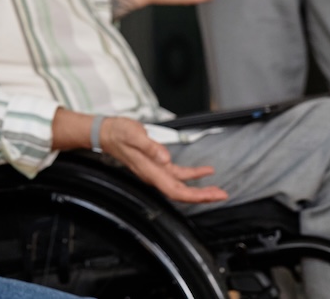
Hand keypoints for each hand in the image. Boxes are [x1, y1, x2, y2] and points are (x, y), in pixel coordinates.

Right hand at [98, 117, 227, 203]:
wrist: (107, 133)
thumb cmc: (118, 133)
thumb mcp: (134, 135)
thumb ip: (150, 146)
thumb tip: (166, 158)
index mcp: (150, 170)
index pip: (174, 190)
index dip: (194, 196)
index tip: (210, 196)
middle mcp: (154, 174)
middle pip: (181, 192)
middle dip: (202, 196)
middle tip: (221, 195)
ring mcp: (156, 171)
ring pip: (181, 186)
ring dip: (200, 189)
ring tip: (217, 189)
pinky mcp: (157, 164)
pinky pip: (178, 174)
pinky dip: (192, 175)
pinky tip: (204, 172)